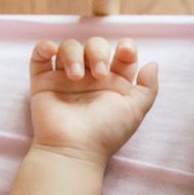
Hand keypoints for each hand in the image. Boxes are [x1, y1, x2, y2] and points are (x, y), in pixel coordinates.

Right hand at [27, 37, 158, 167]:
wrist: (73, 149)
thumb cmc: (105, 132)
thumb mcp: (136, 110)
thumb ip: (149, 87)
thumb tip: (152, 64)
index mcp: (114, 83)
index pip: (122, 54)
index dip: (126, 47)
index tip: (124, 52)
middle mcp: (90, 78)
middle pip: (95, 45)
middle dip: (98, 52)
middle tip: (100, 74)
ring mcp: (65, 78)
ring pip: (69, 47)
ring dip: (73, 53)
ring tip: (76, 76)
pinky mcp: (43, 81)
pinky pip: (40, 56)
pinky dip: (44, 47)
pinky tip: (52, 51)